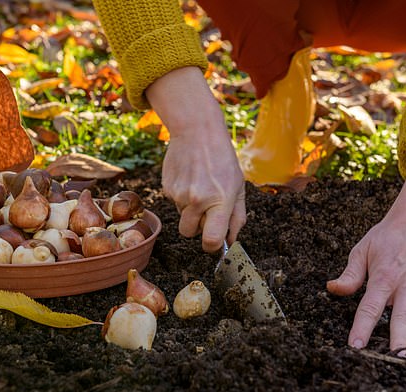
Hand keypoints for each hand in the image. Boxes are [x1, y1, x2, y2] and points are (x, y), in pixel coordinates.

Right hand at [146, 67, 245, 251]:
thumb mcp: (238, 186)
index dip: (212, 246)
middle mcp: (197, 200)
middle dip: (197, 228)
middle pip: (190, 233)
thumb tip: (230, 242)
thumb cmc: (222, 159)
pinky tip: (190, 177)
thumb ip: (237, 217)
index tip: (214, 242)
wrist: (196, 131)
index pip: (211, 240)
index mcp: (220, 201)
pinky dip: (182, 196)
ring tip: (200, 186)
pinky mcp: (167, 188)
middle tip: (207, 210)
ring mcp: (179, 194)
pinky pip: (175, 203)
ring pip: (182, 217)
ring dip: (191, 210)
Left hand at [327, 146, 405, 353]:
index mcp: (384, 278)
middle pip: (402, 319)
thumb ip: (350, 274)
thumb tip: (331, 288)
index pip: (370, 308)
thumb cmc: (388, 237)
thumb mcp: (363, 250)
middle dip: (400, 342)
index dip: (361, 327)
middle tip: (397, 361)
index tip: (355, 346)